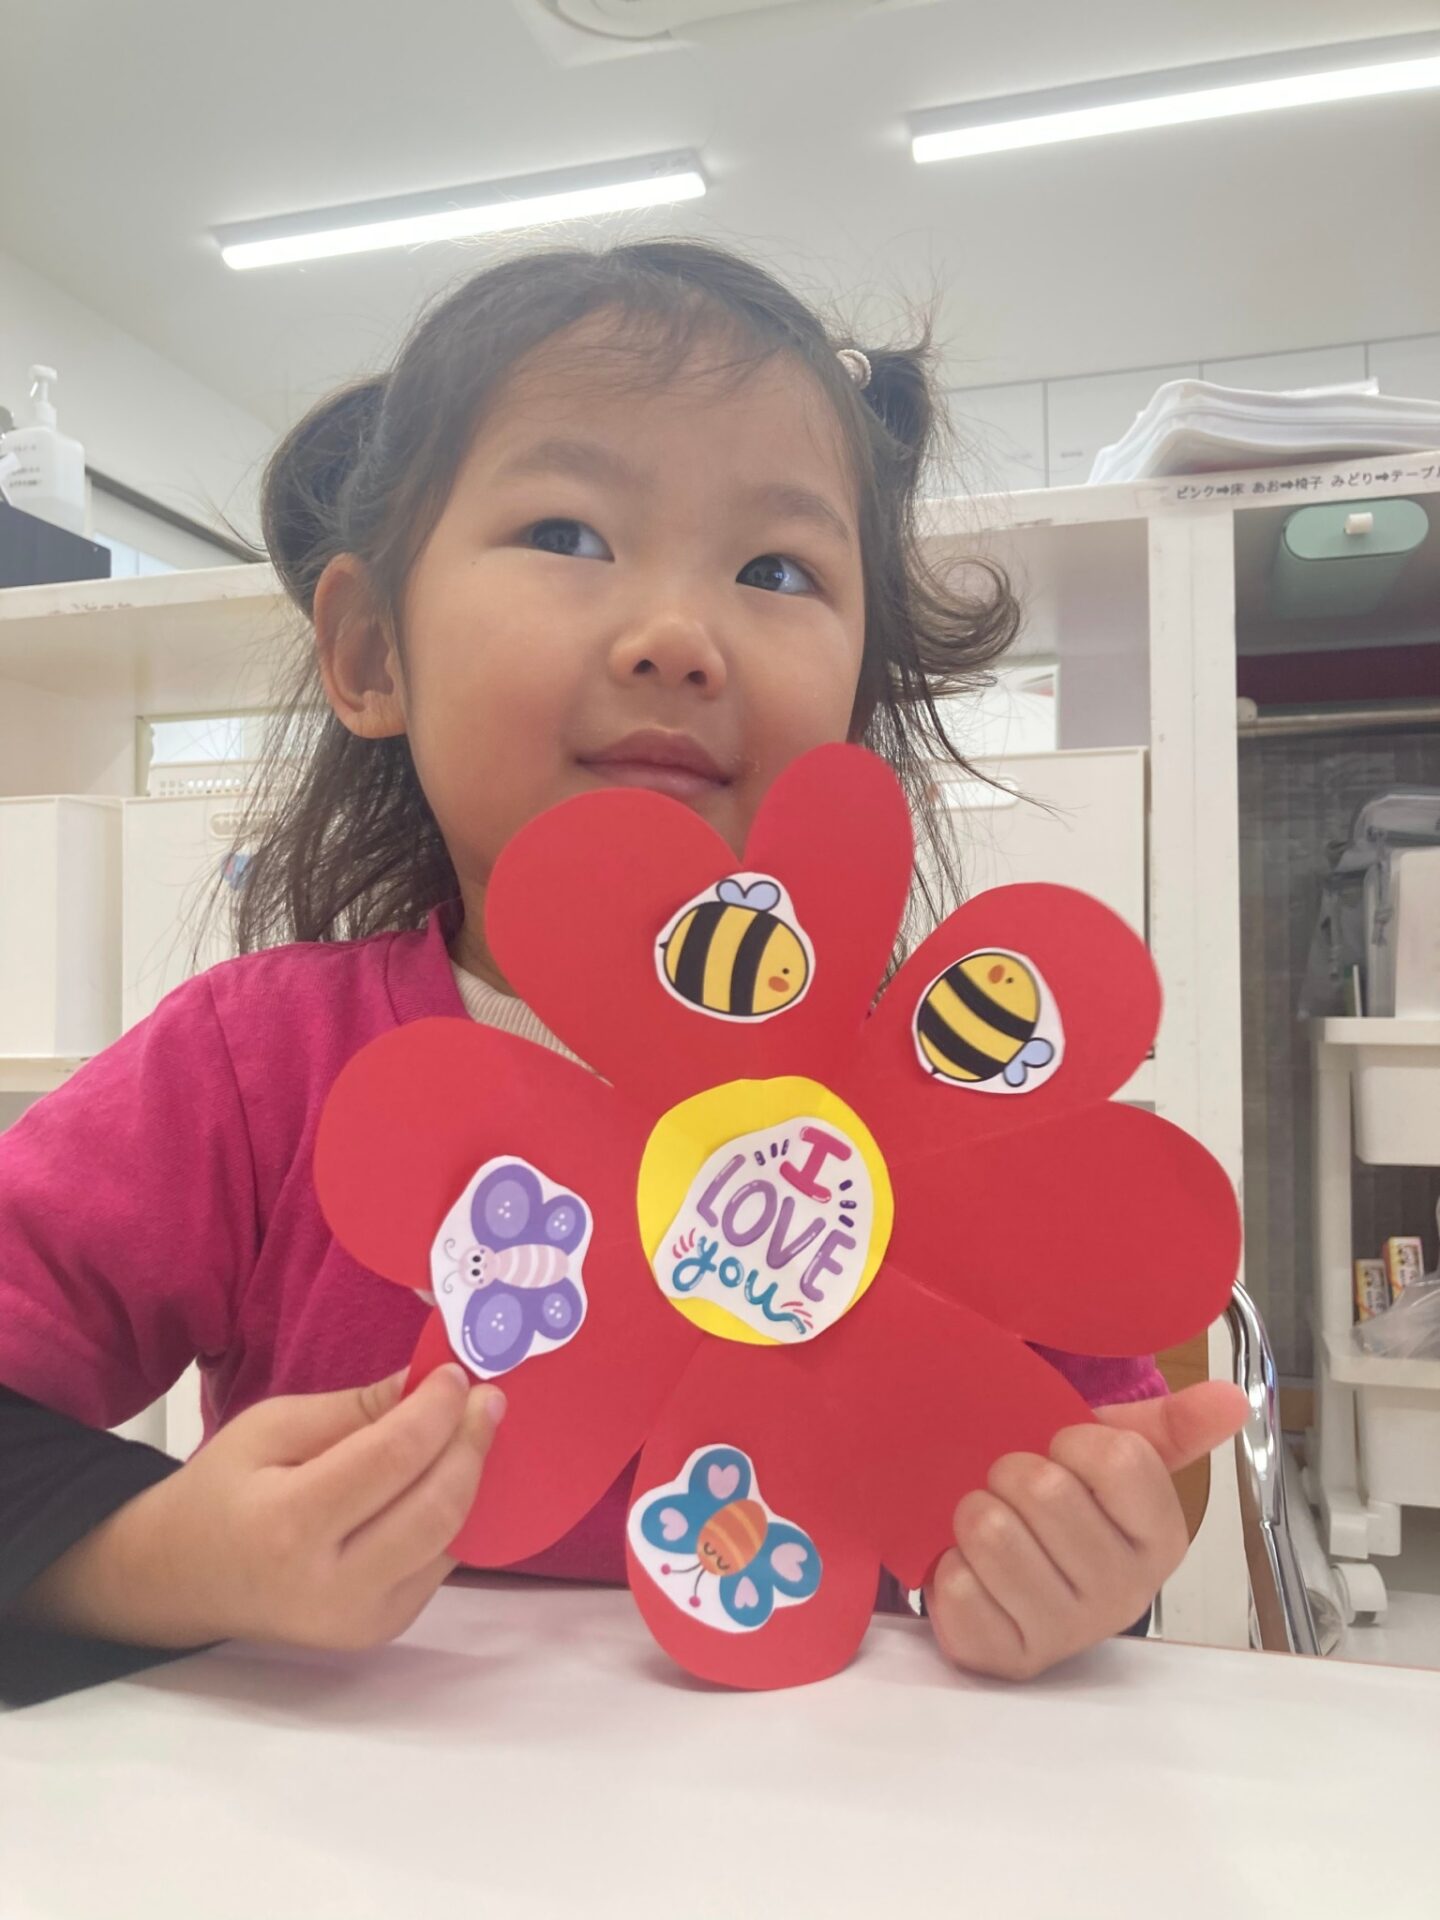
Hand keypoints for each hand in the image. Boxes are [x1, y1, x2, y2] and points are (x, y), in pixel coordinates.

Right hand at [21, 1363, 503, 1652]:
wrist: (183, 1580)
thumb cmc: (222, 1493)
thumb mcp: (269, 1429)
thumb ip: (351, 1409)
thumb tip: (425, 1383)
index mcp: (289, 1526)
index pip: (391, 1460)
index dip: (436, 1411)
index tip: (458, 1374)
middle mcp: (330, 1586)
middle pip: (435, 1508)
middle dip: (472, 1445)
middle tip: (488, 1399)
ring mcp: (360, 1619)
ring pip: (451, 1540)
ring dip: (473, 1478)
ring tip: (476, 1429)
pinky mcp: (380, 1629)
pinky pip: (439, 1563)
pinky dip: (455, 1514)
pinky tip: (451, 1475)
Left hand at [925, 1381, 1247, 1681]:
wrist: (1012, 1574)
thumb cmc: (1063, 1507)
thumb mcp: (1112, 1455)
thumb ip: (1172, 1425)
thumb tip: (1234, 1397)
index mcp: (1162, 1539)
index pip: (1117, 1457)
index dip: (1073, 1441)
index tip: (1063, 1455)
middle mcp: (1125, 1594)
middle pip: (1044, 1489)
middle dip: (1010, 1473)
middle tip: (1015, 1493)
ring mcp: (1067, 1634)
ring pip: (992, 1532)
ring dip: (974, 1516)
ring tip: (991, 1530)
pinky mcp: (1007, 1658)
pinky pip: (957, 1586)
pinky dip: (950, 1568)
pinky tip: (973, 1575)